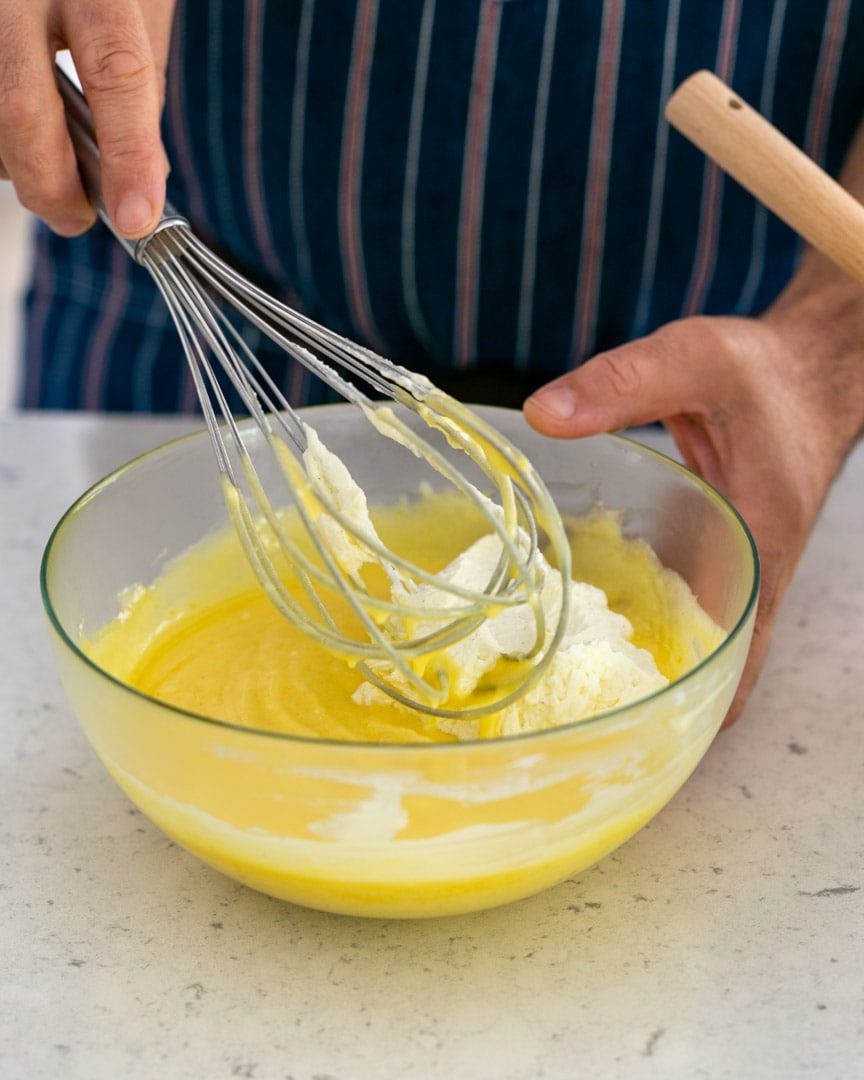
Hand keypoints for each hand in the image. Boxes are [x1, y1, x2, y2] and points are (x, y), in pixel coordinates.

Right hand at [0, 0, 175, 237]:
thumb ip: (141, 83)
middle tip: (74, 218)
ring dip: (14, 159)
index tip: (135, 217)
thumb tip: (142, 176)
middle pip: (21, 109)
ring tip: (48, 164)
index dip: (127, 155)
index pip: (115, 72)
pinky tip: (13, 132)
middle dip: (50, 186)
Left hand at [524, 279, 863, 724]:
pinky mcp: (713, 558)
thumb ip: (623, 384)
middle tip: (561, 718)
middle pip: (707, 672)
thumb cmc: (765, 374)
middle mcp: (750, 580)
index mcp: (758, 553)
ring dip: (640, 666)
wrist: (805, 371)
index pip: (738, 665)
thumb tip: (542, 415)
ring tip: (549, 683)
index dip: (691, 712)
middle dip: (648, 702)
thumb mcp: (695, 362)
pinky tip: (575, 617)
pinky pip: (678, 608)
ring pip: (691, 645)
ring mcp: (732, 574)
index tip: (626, 735)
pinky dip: (639, 622)